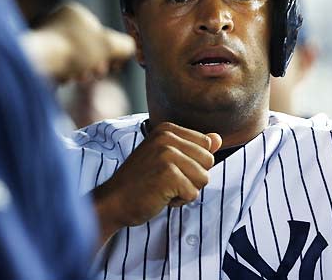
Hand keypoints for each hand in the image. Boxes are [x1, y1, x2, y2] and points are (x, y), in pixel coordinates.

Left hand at [24, 1, 135, 82]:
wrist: (38, 63)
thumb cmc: (75, 50)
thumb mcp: (110, 45)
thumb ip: (125, 45)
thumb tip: (129, 48)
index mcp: (72, 10)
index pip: (98, 33)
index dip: (108, 52)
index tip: (111, 67)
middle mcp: (54, 19)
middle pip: (84, 46)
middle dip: (93, 63)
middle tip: (95, 74)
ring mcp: (41, 36)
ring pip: (70, 57)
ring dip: (79, 70)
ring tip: (79, 77)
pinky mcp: (32, 54)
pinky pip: (55, 65)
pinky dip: (62, 73)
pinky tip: (64, 79)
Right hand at [93, 122, 221, 237]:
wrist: (113, 201)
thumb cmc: (141, 181)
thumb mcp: (167, 159)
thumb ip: (194, 147)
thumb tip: (219, 138)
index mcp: (168, 129)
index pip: (207, 145)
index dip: (193, 164)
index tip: (169, 169)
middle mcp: (167, 137)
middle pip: (208, 161)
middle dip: (192, 178)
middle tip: (166, 181)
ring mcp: (167, 154)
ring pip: (204, 178)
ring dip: (186, 191)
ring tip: (163, 188)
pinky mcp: (168, 174)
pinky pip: (193, 193)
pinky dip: (179, 202)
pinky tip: (160, 197)